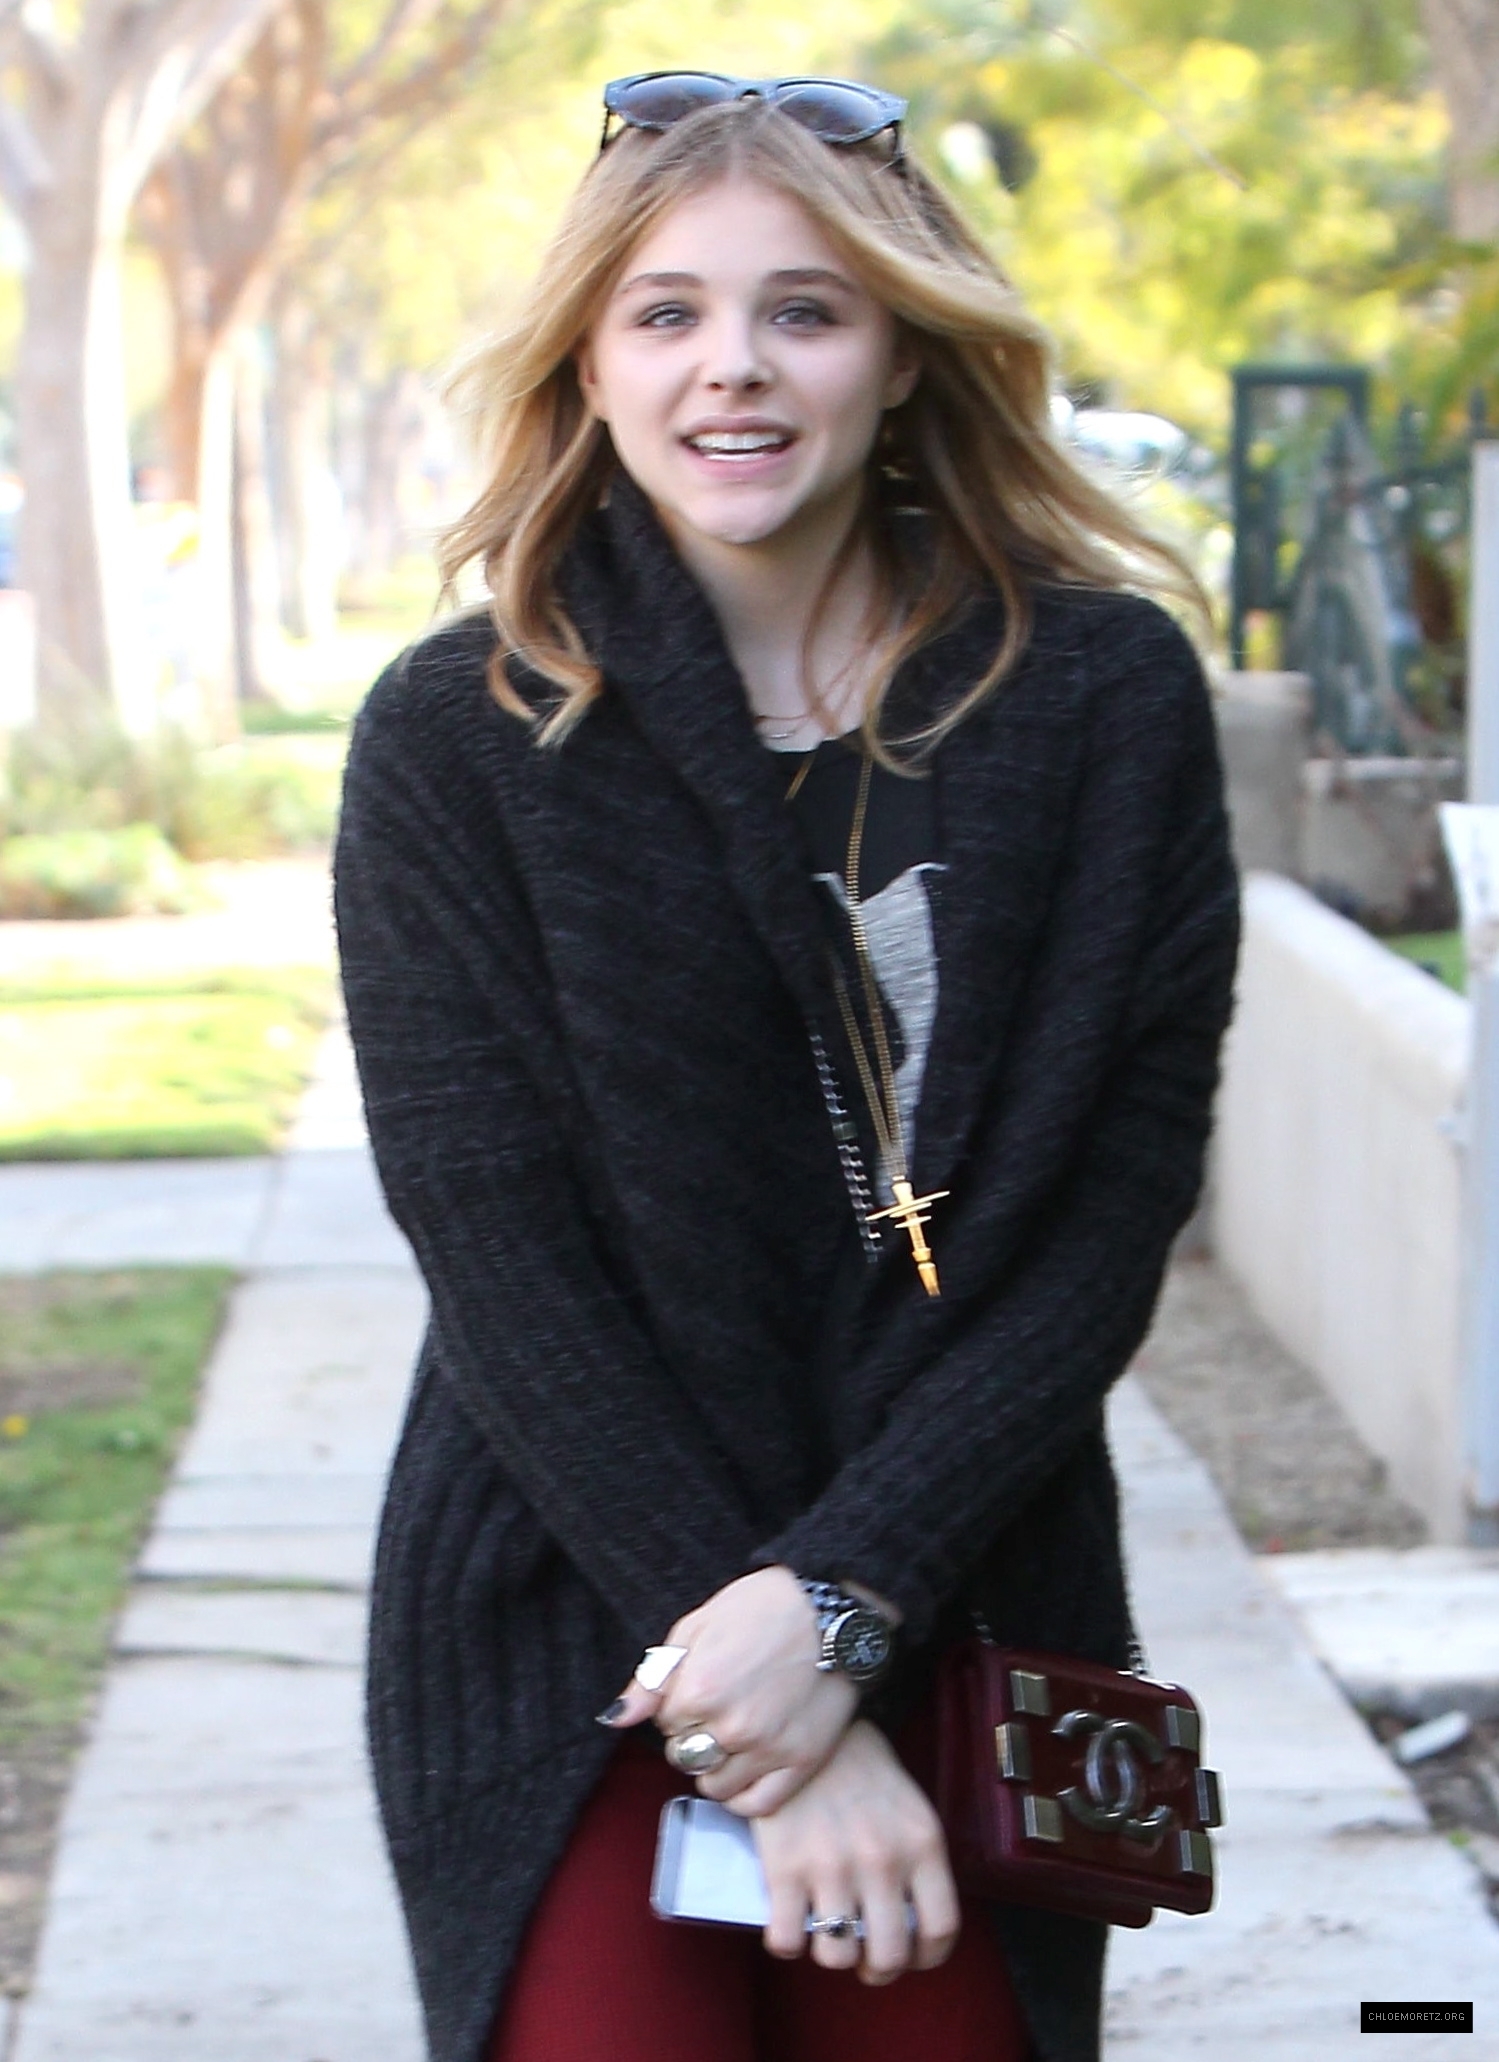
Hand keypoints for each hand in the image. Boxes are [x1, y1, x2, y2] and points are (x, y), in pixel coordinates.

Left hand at [599, 1567, 858, 1814]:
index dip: (680, 1704)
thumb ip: (653, 1679)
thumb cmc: (763, 1608)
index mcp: (700, 1690)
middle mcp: (731, 1727)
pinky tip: (748, 1767)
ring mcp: (768, 1749)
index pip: (665, 1723)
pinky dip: (744, 1794)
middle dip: (694, 1735)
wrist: (833, 1611)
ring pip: (715, 1785)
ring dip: (717, 1765)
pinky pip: (756, 1805)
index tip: (702, 1685)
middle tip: (720, 1707)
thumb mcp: (697, 1625)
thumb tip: (614, 1720)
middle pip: (685, 1756)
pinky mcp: (802, 1762)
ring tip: (735, 1734)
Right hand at [753, 1719, 959, 1984]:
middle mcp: (882, 1862)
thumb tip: (909, 1920)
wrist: (806, 1728)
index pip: (940, 1930)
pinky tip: (789, 1924)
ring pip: (837, 1954)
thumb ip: (916, 1860)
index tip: (912, 1956)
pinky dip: (787, 1943)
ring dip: (832, 1953)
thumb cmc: (860, 1767)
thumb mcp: (908, 1807)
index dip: (927, 1957)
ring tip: (826, 1934)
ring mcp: (831, 1868)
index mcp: (922, 1845)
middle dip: (878, 1969)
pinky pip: (787, 1940)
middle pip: (889, 1955)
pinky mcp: (784, 1868)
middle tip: (865, 1958)